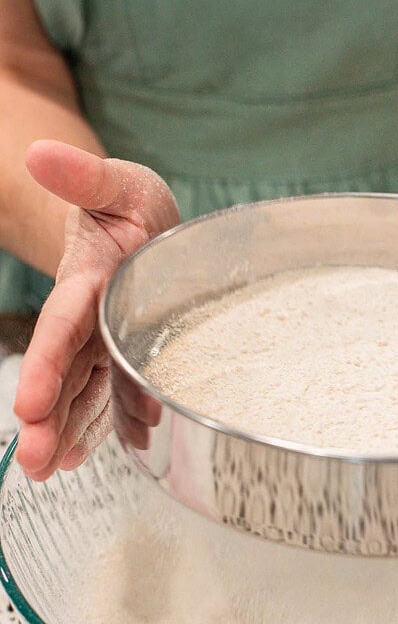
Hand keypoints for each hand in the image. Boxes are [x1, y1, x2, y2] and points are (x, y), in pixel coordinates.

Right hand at [14, 140, 179, 478]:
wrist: (143, 229)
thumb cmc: (131, 207)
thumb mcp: (118, 184)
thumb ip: (84, 177)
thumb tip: (39, 154)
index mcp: (88, 282)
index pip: (62, 328)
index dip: (45, 365)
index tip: (28, 404)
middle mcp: (92, 321)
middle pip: (66, 373)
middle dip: (49, 418)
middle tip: (34, 461)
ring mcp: (106, 343)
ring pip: (83, 392)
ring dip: (66, 431)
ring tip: (47, 469)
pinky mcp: (124, 357)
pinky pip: (109, 396)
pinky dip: (97, 426)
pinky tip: (79, 456)